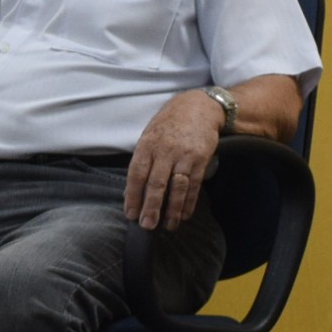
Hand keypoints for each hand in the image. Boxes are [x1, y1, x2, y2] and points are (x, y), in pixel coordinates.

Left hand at [124, 91, 223, 231]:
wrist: (200, 107)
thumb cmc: (171, 122)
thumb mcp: (151, 135)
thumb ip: (143, 159)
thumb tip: (133, 189)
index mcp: (147, 145)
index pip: (137, 174)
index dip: (133, 196)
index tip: (131, 213)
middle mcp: (165, 150)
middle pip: (156, 183)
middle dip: (151, 207)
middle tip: (147, 225)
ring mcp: (184, 155)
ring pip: (177, 186)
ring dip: (172, 209)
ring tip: (168, 225)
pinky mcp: (201, 159)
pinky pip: (194, 184)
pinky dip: (190, 201)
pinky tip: (185, 214)